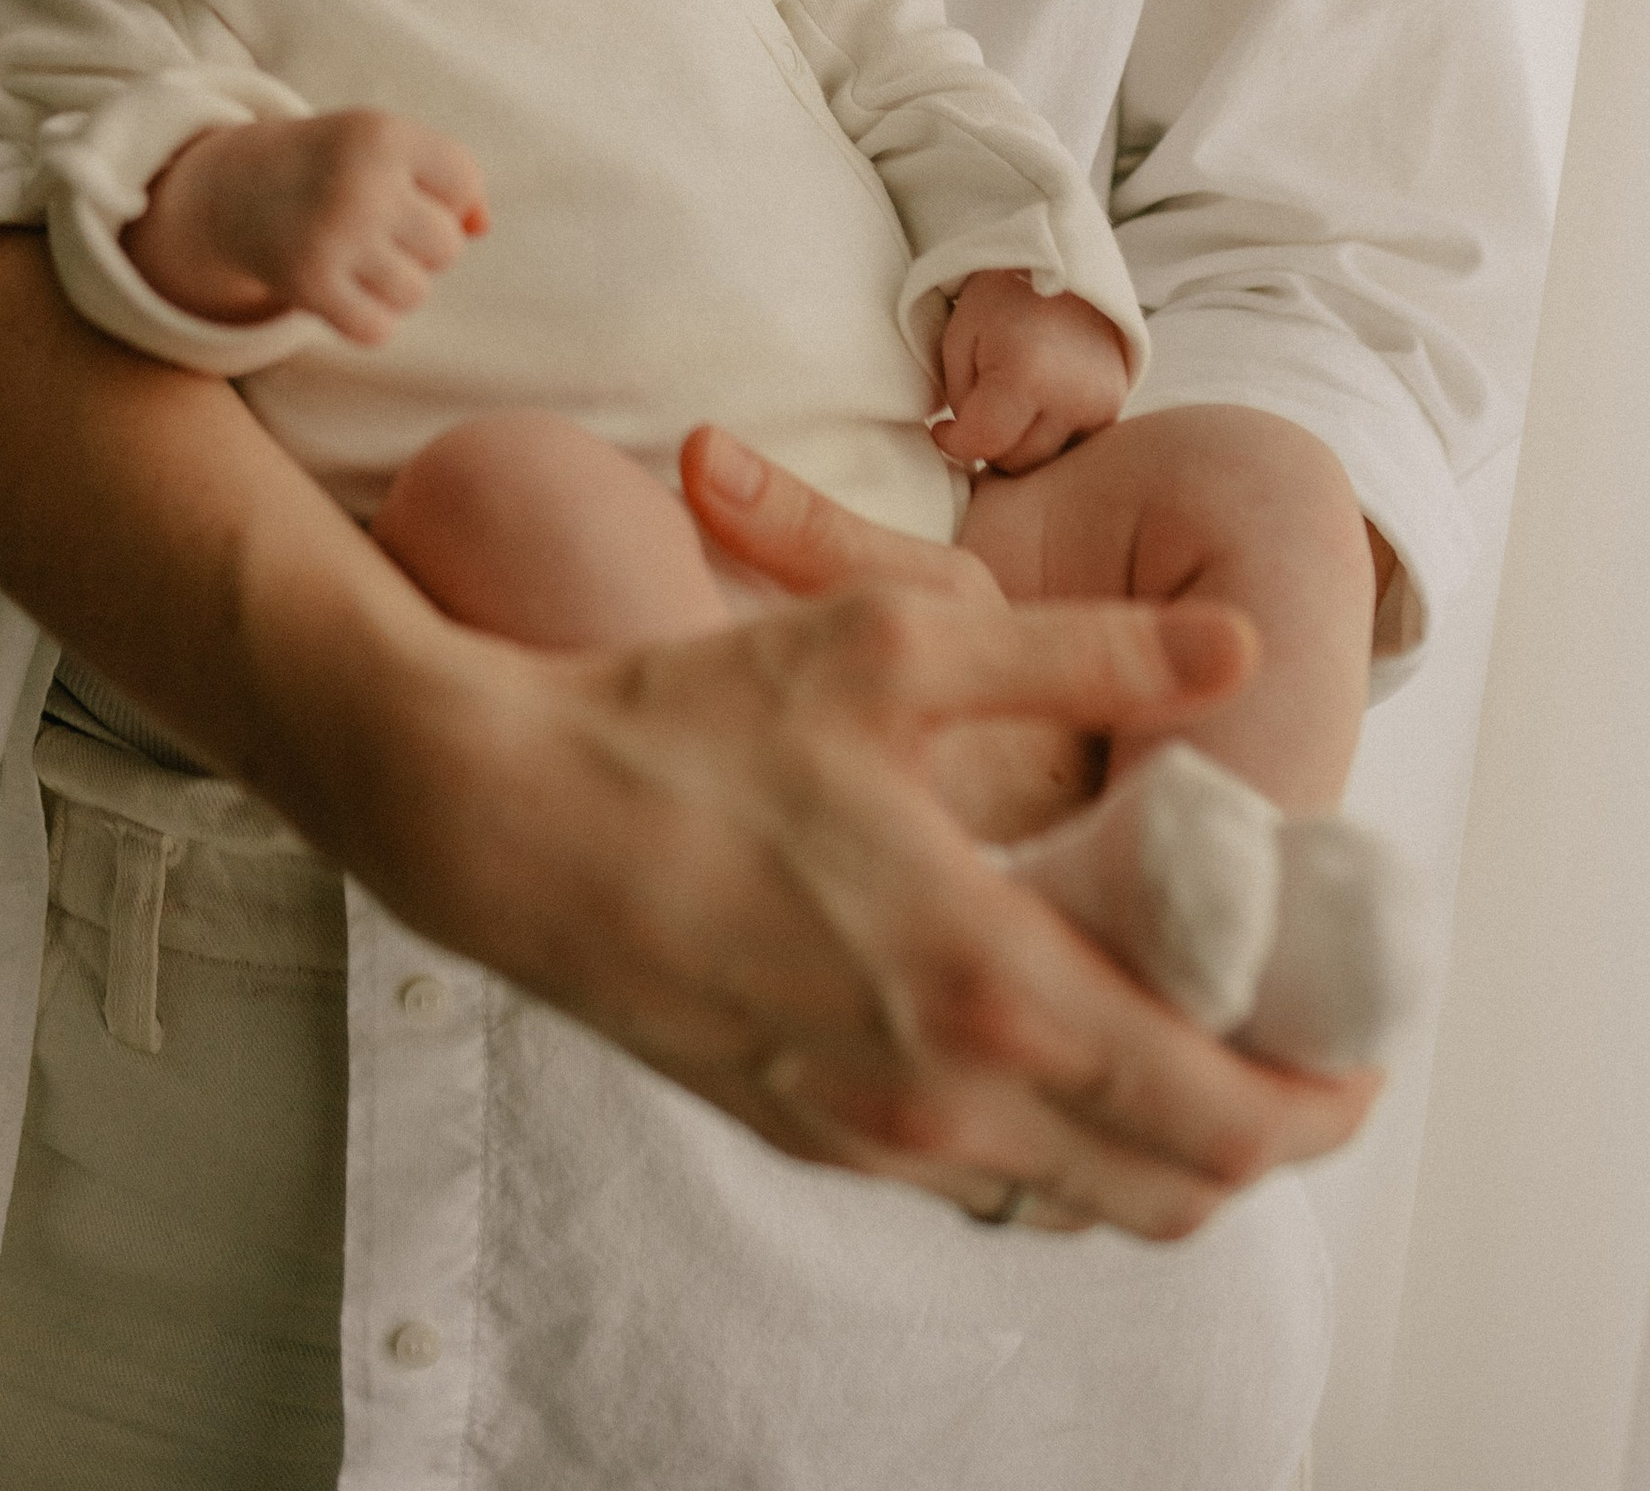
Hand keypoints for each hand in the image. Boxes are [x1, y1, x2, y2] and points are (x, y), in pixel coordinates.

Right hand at [129, 110, 486, 342]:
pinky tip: (346, 291)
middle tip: (380, 228)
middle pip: (447, 245)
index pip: (464, 183)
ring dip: (397, 284)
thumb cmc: (338, 166)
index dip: (446, 195)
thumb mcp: (388, 146)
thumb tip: (482, 226)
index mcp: (382, 136)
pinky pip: (377, 329)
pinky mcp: (308, 284)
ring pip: (415, 292)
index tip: (408, 187)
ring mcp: (332, 236)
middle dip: (423, 244)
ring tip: (364, 259)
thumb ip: (450, 174)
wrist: (240, 188)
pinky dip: (368, 319)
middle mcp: (358, 182)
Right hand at [478, 419, 1369, 1237]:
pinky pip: (978, 1179)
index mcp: (988, 985)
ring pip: (1075, 1203)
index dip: (1319, 1099)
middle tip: (1286, 1043)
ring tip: (1172, 1027)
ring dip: (1155, 1144)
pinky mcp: (805, 1136)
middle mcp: (942, 1098)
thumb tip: (1229, 647)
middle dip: (1260, 1136)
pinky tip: (1032, 1024)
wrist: (496, 820)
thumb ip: (1079, 652)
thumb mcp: (889, 647)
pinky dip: (1050, 1138)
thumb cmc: (684, 725)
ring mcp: (868, 1135)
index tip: (1354, 1043)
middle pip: (1172, 1190)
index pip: (1218, 1110)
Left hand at [933, 270, 1131, 473]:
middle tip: (980, 411)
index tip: (944, 430)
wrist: (1065, 268)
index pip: (985, 442)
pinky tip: (1037, 408)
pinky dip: (1048, 438)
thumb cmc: (1002, 298)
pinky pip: (1071, 447)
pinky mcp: (1114, 409)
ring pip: (1046, 462)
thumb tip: (970, 445)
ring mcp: (1100, 406)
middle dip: (990, 445)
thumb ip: (960, 399)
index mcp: (1027, 372)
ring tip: (1010, 407)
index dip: (956, 443)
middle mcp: (1072, 397)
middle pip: (1018, 461)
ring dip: (1021, 446)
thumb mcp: (960, 337)